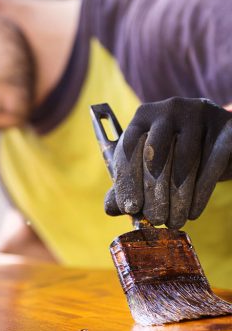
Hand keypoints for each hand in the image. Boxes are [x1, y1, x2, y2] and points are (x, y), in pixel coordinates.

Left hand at [105, 97, 231, 228]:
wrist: (219, 143)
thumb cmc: (175, 156)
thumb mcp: (149, 166)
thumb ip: (128, 184)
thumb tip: (110, 208)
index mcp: (144, 116)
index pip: (129, 147)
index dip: (127, 180)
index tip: (129, 208)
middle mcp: (169, 110)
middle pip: (155, 154)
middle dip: (153, 192)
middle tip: (154, 219)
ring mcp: (198, 115)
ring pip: (184, 160)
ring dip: (178, 197)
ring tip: (174, 221)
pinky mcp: (225, 128)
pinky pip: (211, 164)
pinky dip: (200, 193)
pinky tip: (193, 212)